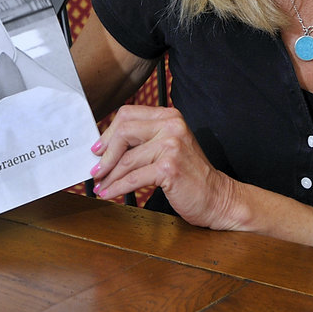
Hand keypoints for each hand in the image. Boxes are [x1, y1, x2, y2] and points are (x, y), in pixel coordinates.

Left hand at [90, 105, 238, 229]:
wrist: (217, 197)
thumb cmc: (190, 174)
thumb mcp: (169, 146)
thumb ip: (145, 140)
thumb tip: (106, 147)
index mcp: (169, 116)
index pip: (128, 114)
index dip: (108, 132)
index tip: (97, 149)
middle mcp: (171, 126)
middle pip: (124, 132)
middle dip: (105, 154)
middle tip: (95, 170)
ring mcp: (171, 146)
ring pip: (127, 159)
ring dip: (109, 175)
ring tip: (99, 186)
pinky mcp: (169, 168)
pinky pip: (133, 178)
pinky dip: (117, 187)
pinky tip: (110, 193)